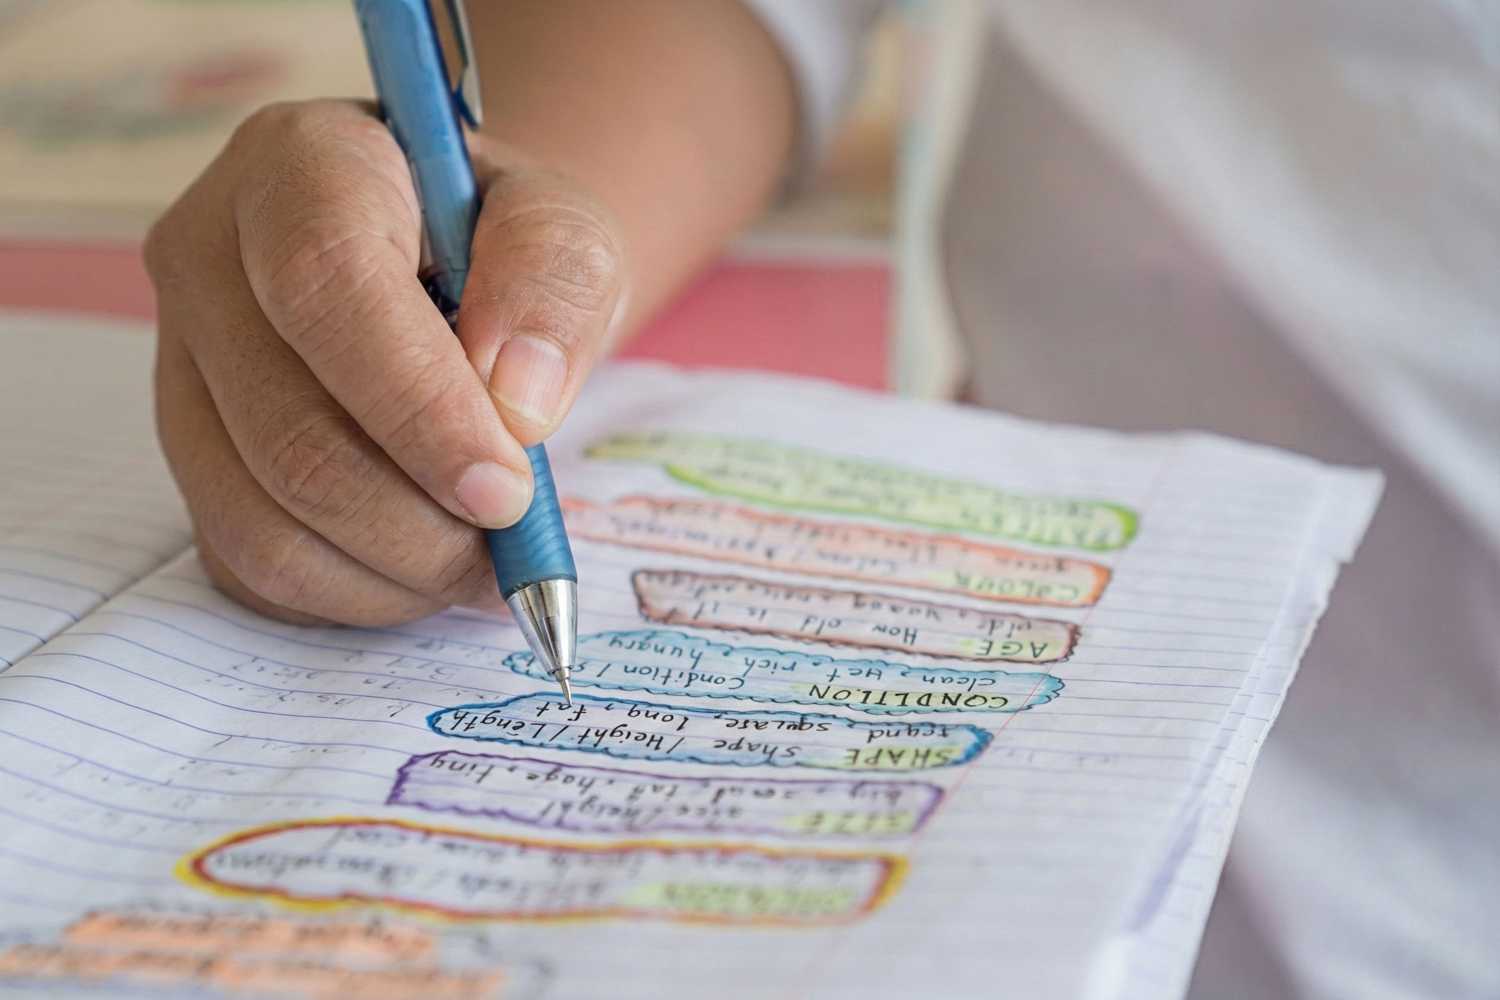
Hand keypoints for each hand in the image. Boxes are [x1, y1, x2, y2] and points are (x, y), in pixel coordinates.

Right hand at [146, 99, 624, 625]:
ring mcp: (181, 365)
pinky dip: (351, 594)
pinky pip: (249, 565)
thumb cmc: (505, 244)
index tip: (508, 489)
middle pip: (288, 433)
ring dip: (393, 571)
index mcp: (300, 167)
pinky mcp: (190, 453)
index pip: (326, 288)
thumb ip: (556, 287)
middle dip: (421, 522)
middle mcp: (207, 258)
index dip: (419, 408)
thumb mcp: (567, 228)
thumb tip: (515, 406)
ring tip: (482, 563)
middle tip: (517, 543)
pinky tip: (423, 567)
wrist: (452, 264)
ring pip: (259, 519)